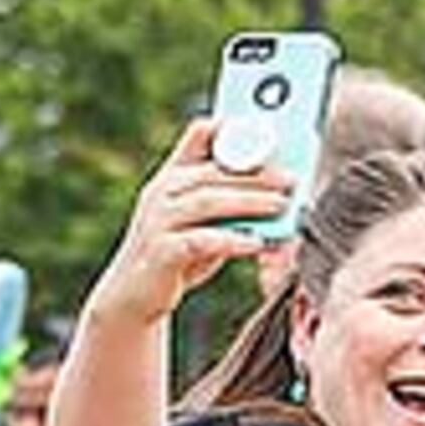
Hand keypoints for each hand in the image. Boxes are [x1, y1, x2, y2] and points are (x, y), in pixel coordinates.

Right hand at [84, 119, 292, 332]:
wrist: (134, 295)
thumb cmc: (176, 252)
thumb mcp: (198, 219)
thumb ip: (225, 198)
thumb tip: (277, 189)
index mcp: (171, 177)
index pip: (198, 138)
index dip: (229, 130)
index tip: (265, 130)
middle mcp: (161, 193)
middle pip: (213, 172)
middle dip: (256, 174)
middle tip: (290, 179)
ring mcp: (158, 221)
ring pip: (208, 201)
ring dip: (249, 201)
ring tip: (280, 205)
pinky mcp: (161, 253)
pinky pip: (201, 241)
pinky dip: (231, 240)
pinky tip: (256, 242)